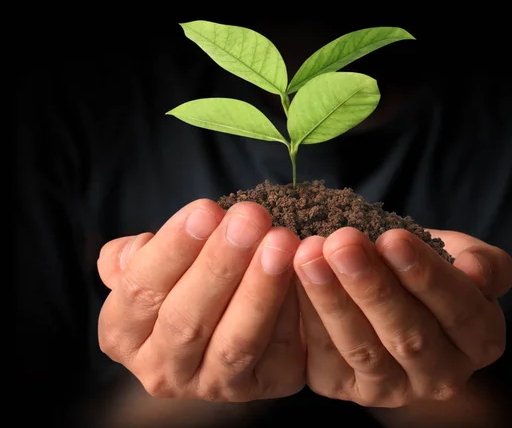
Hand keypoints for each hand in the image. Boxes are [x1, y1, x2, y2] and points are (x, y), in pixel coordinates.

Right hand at [97, 200, 304, 401]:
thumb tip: (136, 249)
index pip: (141, 291)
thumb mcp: (157, 263)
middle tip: (249, 219)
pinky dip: (291, 309)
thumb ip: (142, 255)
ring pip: (235, 342)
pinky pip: (279, 351)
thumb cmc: (189, 276)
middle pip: (186, 319)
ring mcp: (212, 385)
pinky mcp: (262, 386)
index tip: (206, 210)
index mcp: (124, 333)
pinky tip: (301, 270)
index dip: (173, 249)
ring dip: (260, 289)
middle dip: (220, 265)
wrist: (230, 312)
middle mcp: (161, 370)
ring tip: (280, 242)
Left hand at [293, 227, 511, 406]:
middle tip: (342, 243)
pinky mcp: (346, 388)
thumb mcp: (465, 255)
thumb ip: (485, 264)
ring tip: (309, 257)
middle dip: (370, 285)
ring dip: (331, 300)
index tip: (393, 238)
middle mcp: (441, 376)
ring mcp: (392, 388)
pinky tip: (291, 280)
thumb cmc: (430, 264)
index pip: (458, 310)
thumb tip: (477, 273)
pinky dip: (307, 317)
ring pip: (362, 348)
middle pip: (407, 334)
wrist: (392, 281)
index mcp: (480, 340)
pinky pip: (325, 357)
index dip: (425, 275)